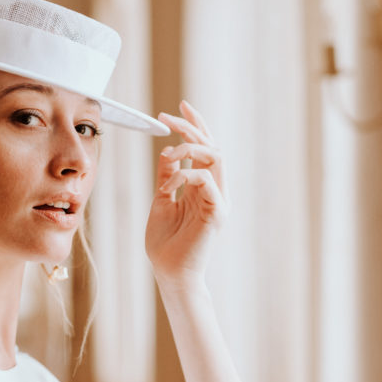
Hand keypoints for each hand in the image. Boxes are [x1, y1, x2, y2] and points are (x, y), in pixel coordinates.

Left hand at [145, 101, 227, 285]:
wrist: (170, 274)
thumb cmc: (165, 244)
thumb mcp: (162, 201)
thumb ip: (167, 177)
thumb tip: (167, 152)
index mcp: (203, 187)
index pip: (204, 149)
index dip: (195, 126)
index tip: (180, 107)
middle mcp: (215, 190)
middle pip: (212, 146)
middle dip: (191, 126)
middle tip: (169, 116)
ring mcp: (219, 200)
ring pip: (215, 156)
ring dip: (188, 148)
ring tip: (169, 155)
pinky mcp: (217, 212)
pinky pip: (207, 179)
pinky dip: (185, 175)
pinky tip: (168, 186)